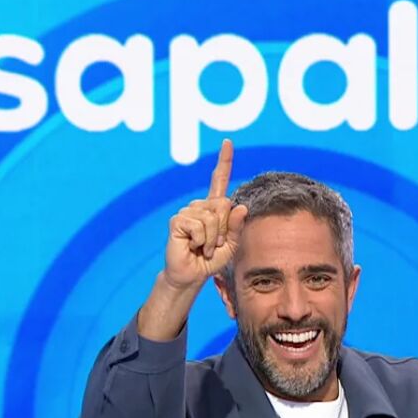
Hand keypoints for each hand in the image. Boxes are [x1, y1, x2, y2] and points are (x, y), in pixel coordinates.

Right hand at [162, 138, 248, 289]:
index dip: (224, 161)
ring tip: (203, 247)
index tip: (227, 142)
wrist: (191, 275)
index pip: (219, 179)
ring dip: (212, 238)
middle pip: (224, 204)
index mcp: (213, 207)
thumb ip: (237, 227)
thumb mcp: (231, 245)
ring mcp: (187, 211)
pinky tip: (193, 246)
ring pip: (213, 217)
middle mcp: (200, 205)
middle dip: (224, 229)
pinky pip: (199, 225)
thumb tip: (241, 207)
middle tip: (213, 244)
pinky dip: (201, 240)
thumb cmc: (211, 260)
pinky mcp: (177, 220)